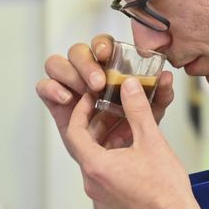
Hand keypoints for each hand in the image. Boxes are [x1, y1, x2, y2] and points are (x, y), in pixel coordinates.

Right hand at [35, 34, 173, 149]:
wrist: (123, 165)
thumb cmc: (136, 134)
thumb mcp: (153, 116)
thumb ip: (160, 97)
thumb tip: (165, 77)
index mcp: (111, 69)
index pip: (102, 44)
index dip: (101, 44)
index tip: (107, 54)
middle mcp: (88, 74)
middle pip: (77, 52)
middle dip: (86, 64)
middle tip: (98, 83)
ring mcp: (70, 88)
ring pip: (56, 64)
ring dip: (69, 74)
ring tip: (85, 92)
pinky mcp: (57, 105)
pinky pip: (44, 87)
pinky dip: (52, 89)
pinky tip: (67, 99)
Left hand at [62, 76, 201, 208]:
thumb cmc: (165, 189)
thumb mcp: (151, 141)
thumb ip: (137, 110)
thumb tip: (129, 85)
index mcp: (95, 167)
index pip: (74, 132)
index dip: (80, 110)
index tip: (92, 96)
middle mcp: (92, 181)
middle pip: (82, 143)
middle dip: (95, 120)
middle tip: (109, 102)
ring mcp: (100, 191)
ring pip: (94, 155)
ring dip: (106, 135)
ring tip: (123, 118)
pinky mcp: (111, 196)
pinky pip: (104, 167)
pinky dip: (112, 150)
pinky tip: (132, 140)